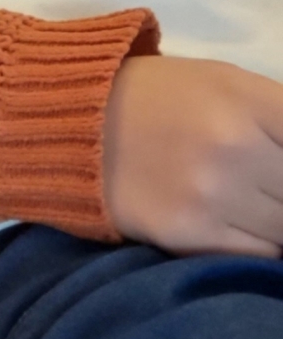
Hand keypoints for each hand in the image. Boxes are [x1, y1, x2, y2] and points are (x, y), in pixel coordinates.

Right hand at [104, 55, 282, 255]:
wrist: (76, 121)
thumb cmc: (163, 97)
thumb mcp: (227, 82)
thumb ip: (280, 118)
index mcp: (247, 99)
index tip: (280, 170)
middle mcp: (233, 145)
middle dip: (282, 189)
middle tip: (264, 184)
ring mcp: (212, 194)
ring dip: (274, 221)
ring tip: (249, 199)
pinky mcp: (190, 235)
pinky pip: (256, 257)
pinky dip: (255, 245)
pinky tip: (233, 222)